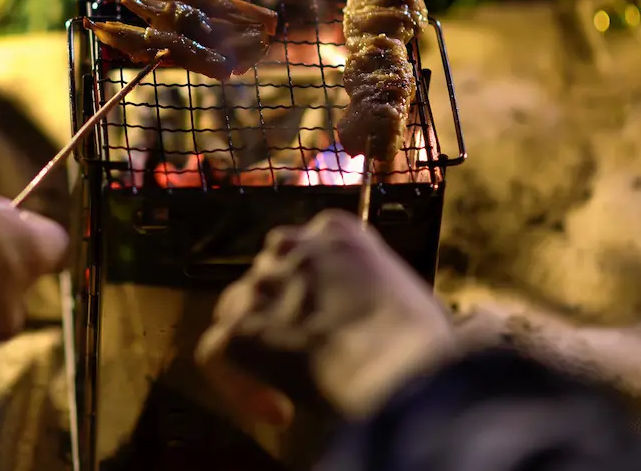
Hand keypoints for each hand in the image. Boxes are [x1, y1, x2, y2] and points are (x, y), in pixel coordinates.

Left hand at [196, 209, 453, 427]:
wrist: (396, 365)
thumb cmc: (423, 338)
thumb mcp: (409, 293)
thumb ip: (379, 291)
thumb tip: (393, 321)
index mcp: (337, 231)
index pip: (307, 246)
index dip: (313, 286)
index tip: (334, 322)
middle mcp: (293, 246)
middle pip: (268, 272)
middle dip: (279, 307)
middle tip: (303, 348)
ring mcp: (263, 285)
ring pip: (237, 309)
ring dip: (256, 341)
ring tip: (287, 382)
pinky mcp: (241, 330)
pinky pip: (217, 351)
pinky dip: (237, 382)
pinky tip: (273, 410)